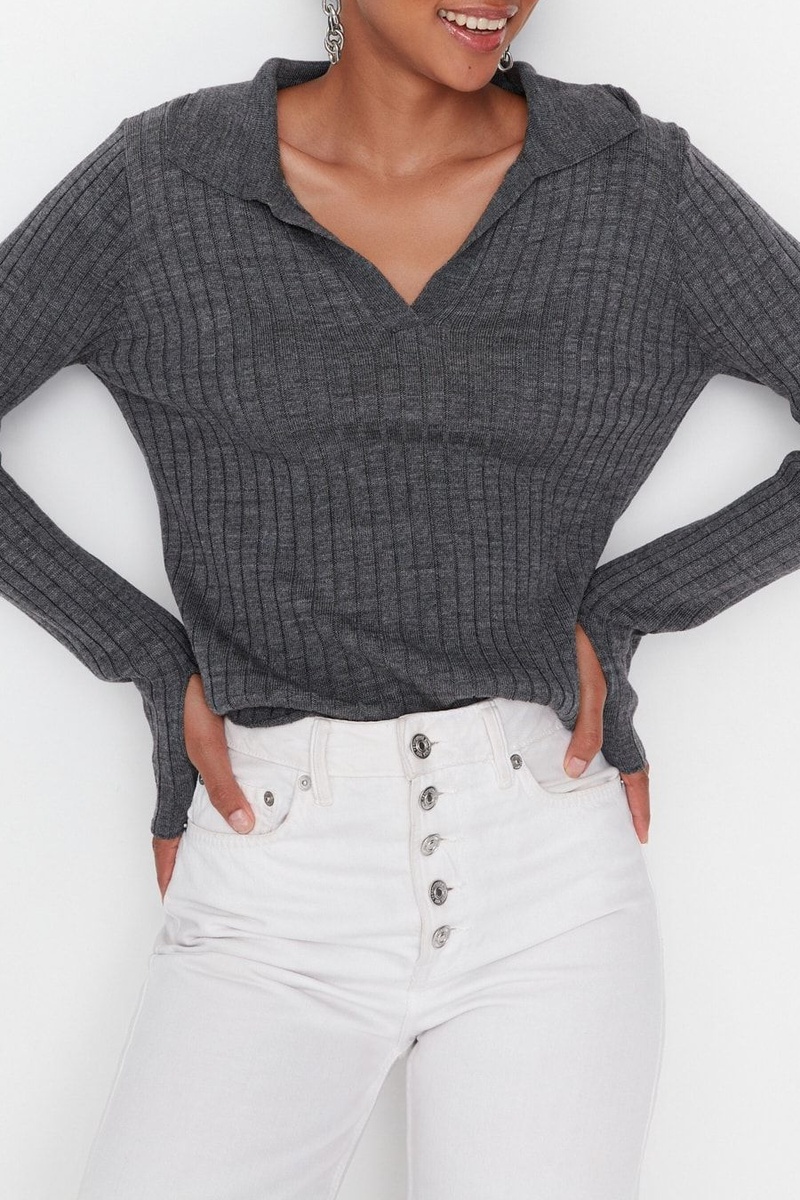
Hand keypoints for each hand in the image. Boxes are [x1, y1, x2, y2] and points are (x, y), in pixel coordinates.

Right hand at [152, 672, 256, 900]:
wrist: (172, 660)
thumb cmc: (188, 703)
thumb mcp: (209, 748)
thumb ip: (225, 787)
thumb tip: (242, 827)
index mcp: (174, 784)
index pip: (166, 837)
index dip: (168, 868)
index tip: (171, 898)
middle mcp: (174, 777)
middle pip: (173, 826)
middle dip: (181, 858)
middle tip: (194, 885)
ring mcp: (181, 761)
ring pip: (186, 805)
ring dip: (195, 831)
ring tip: (213, 852)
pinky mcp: (192, 744)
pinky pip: (196, 784)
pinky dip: (206, 802)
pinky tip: (226, 800)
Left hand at [565, 624, 650, 843]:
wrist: (597, 607)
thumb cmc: (587, 645)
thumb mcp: (584, 689)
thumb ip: (583, 730)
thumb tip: (576, 771)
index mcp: (617, 719)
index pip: (633, 772)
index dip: (637, 805)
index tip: (640, 835)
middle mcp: (617, 714)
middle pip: (631, 763)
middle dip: (631, 797)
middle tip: (628, 825)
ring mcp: (609, 701)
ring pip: (618, 747)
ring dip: (616, 775)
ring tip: (606, 800)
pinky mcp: (597, 689)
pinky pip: (604, 730)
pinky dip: (601, 751)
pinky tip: (583, 754)